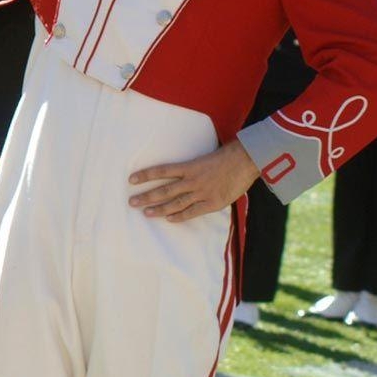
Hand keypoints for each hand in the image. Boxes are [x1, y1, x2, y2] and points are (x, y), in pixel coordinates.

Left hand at [128, 141, 259, 221]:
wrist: (245, 161)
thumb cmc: (226, 157)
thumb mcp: (204, 158)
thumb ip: (191, 167)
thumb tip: (177, 172)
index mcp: (189, 166)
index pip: (161, 171)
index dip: (146, 175)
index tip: (131, 179)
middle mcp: (192, 180)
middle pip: (164, 190)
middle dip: (146, 196)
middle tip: (131, 201)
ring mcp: (202, 192)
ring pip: (176, 203)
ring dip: (159, 209)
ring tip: (145, 213)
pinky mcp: (212, 202)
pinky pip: (193, 212)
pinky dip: (180, 216)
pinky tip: (169, 219)